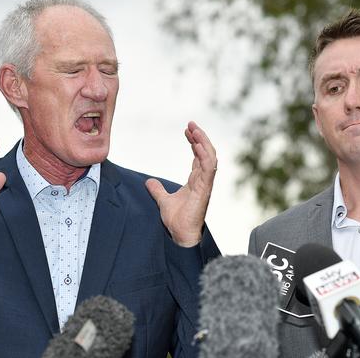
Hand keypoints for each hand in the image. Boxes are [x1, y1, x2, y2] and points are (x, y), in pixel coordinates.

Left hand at [146, 121, 216, 246]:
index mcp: (196, 181)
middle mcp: (203, 180)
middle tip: (191, 124)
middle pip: (206, 153)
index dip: (195, 142)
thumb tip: (149, 182)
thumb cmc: (177, 220)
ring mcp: (205, 184)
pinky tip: (198, 144)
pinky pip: (209, 169)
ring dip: (204, 142)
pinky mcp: (205, 189)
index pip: (199, 156)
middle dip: (200, 137)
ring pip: (210, 157)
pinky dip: (205, 155)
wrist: (180, 234)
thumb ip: (157, 190)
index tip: (187, 130)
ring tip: (195, 129)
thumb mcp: (163, 200)